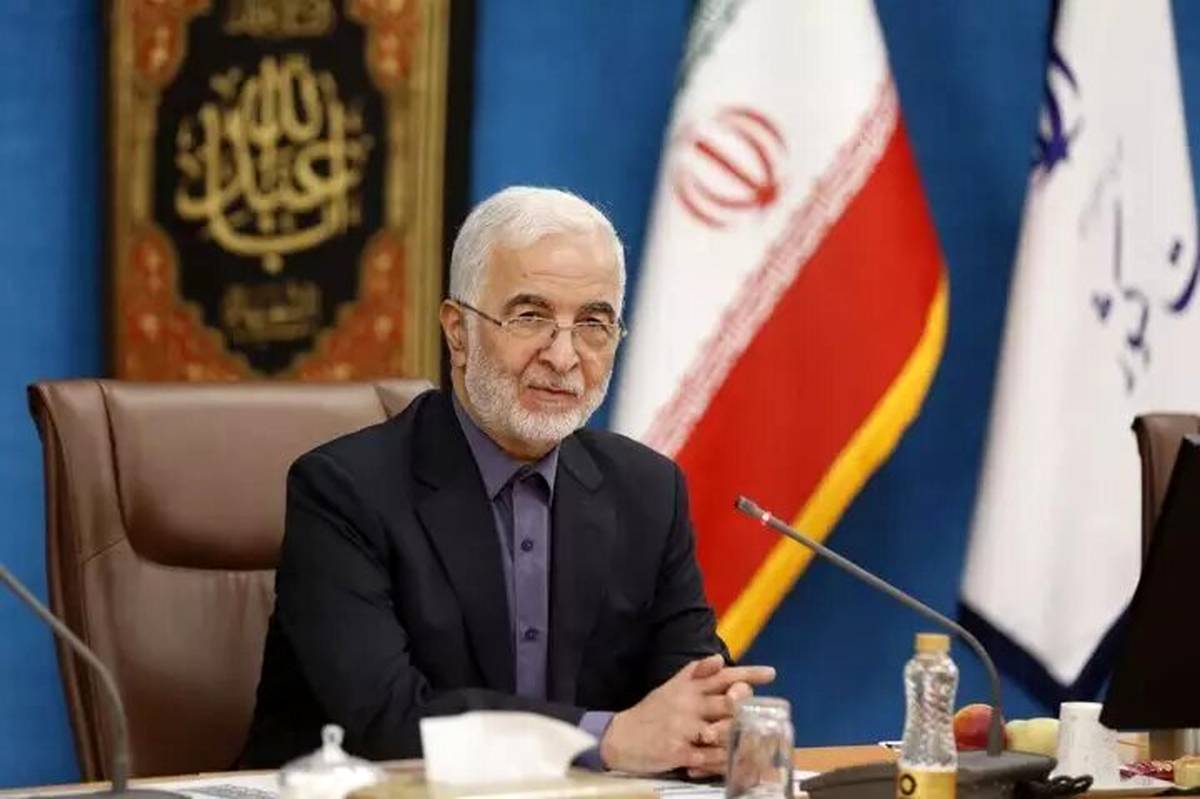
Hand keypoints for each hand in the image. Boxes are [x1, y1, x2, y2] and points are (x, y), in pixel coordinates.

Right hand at [599, 654, 775, 774]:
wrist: (619, 736)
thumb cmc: (651, 712)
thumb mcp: (671, 687)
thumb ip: (695, 673)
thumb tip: (718, 659)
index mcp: (688, 687)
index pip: (723, 675)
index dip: (748, 674)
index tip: (771, 674)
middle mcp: (688, 704)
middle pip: (728, 701)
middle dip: (747, 706)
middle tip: (758, 711)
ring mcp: (684, 729)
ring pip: (724, 730)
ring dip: (739, 735)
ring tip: (751, 740)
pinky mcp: (678, 752)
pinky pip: (710, 758)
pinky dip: (723, 761)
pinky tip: (731, 762)